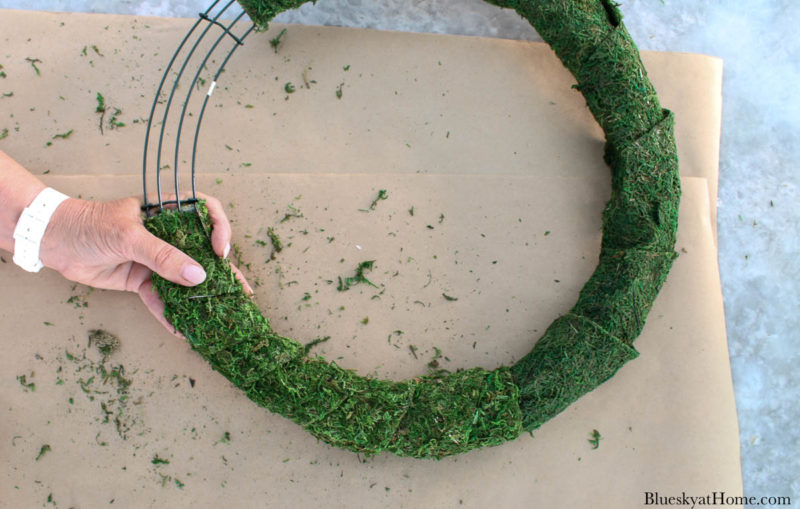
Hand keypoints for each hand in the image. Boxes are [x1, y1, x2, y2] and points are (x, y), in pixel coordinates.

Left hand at [38, 193, 252, 334]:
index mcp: (167, 211)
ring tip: (221, 315)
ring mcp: (155, 258)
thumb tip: (199, 276)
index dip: (219, 229)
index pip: (206, 212)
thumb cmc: (88, 225)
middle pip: (203, 251)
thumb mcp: (129, 236)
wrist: (53, 243)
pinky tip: (183, 330)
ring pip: (185, 278)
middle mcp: (167, 234)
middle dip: (223, 272)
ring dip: (201, 297)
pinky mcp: (142, 280)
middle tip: (241, 292)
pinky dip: (171, 314)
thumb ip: (163, 256)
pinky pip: (162, 299)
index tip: (220, 251)